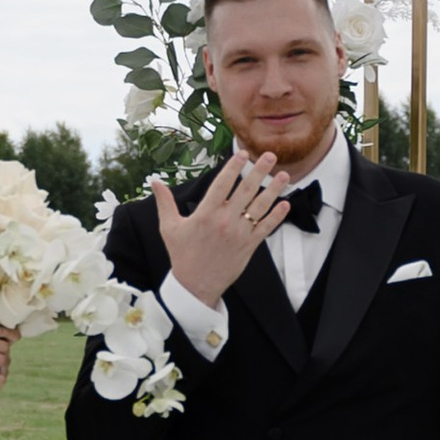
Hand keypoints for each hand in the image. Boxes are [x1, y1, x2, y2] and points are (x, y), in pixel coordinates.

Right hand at [153, 150, 290, 304]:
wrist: (195, 286)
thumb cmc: (182, 255)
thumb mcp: (169, 227)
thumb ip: (164, 202)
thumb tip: (154, 182)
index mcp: (205, 214)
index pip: (222, 184)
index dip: (233, 167)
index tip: (242, 153)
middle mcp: (224, 221)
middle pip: (245, 190)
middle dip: (259, 171)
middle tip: (269, 155)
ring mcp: (239, 233)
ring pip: (260, 207)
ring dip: (273, 190)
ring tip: (284, 175)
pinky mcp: (249, 246)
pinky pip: (266, 227)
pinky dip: (276, 216)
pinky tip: (285, 204)